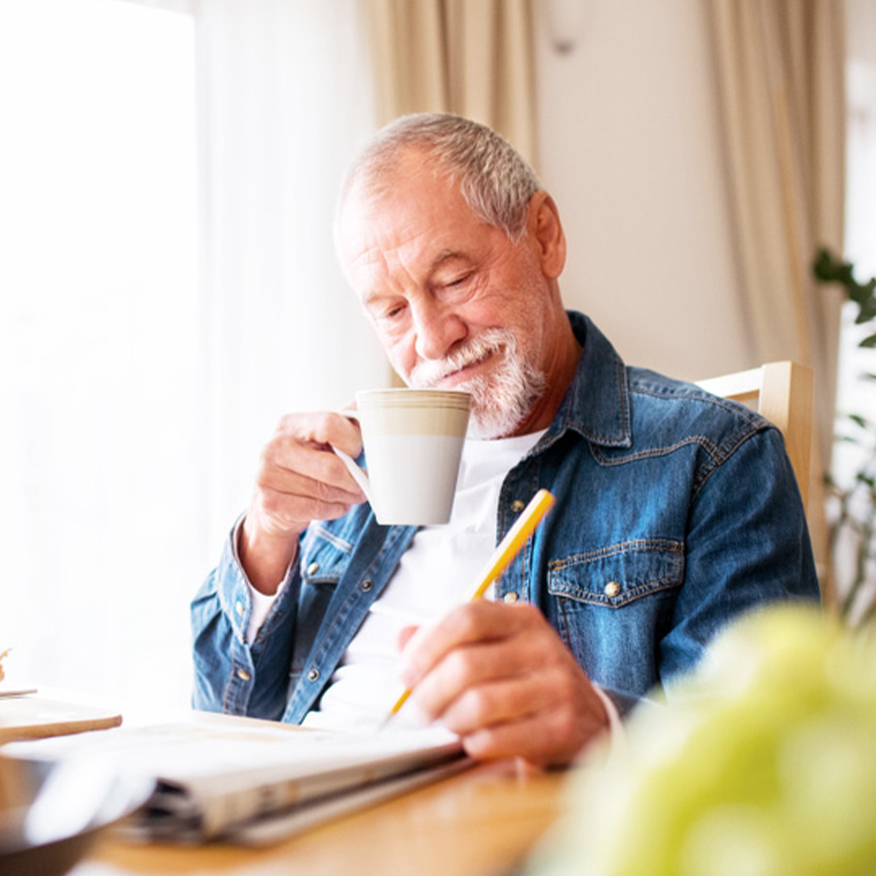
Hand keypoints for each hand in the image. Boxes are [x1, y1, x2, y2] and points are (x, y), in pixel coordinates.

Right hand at [239, 410, 365, 592]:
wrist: (271, 500)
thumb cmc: (304, 464)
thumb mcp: (321, 439)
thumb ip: (344, 423)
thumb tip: (370, 404)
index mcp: (290, 424)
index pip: (330, 424)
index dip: (352, 441)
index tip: (357, 451)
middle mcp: (274, 446)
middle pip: (331, 467)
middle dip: (355, 480)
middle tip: (364, 485)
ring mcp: (267, 475)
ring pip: (325, 491)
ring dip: (346, 497)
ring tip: (350, 496)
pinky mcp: (270, 502)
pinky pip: (315, 509)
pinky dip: (334, 510)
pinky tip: (335, 505)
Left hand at [398, 601, 608, 767]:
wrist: (589, 717)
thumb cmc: (528, 680)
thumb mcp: (494, 646)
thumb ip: (447, 639)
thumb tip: (401, 636)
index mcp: (521, 618)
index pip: (466, 618)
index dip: (427, 645)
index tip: (406, 671)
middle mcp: (542, 646)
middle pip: (465, 664)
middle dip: (429, 692)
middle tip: (418, 709)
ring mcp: (556, 686)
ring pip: (478, 704)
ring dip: (450, 720)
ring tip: (447, 724)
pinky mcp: (561, 726)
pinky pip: (497, 738)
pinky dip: (473, 744)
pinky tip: (474, 741)